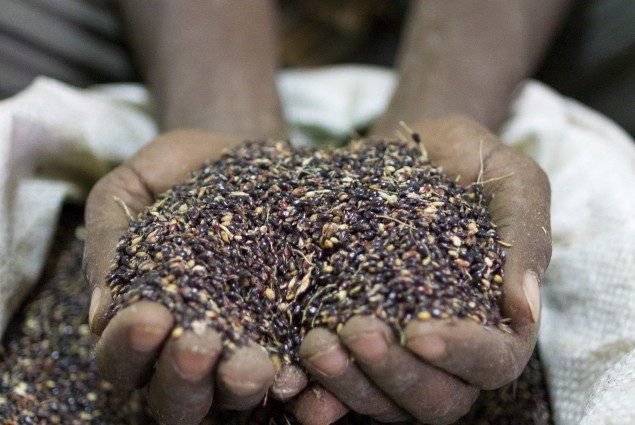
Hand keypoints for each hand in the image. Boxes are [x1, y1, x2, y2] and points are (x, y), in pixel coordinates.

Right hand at [83, 130, 306, 424]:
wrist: (241, 151)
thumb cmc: (175, 171)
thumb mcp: (128, 188)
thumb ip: (108, 240)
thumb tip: (101, 314)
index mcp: (138, 317)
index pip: (119, 356)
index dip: (126, 346)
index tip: (147, 316)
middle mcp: (185, 344)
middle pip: (173, 395)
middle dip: (181, 378)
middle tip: (198, 346)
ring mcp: (240, 344)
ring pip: (229, 396)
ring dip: (236, 387)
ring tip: (253, 364)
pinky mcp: (287, 333)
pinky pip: (288, 371)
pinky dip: (290, 379)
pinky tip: (297, 368)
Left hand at [293, 116, 550, 423]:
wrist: (407, 146)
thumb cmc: (468, 159)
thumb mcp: (512, 180)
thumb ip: (525, 238)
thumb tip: (525, 308)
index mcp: (497, 318)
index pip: (493, 362)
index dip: (460, 355)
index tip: (420, 330)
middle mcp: (449, 347)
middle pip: (435, 398)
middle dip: (394, 373)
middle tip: (354, 332)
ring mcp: (399, 349)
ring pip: (384, 401)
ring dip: (348, 385)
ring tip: (314, 345)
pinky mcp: (353, 339)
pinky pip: (338, 384)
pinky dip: (315, 391)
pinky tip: (288, 380)